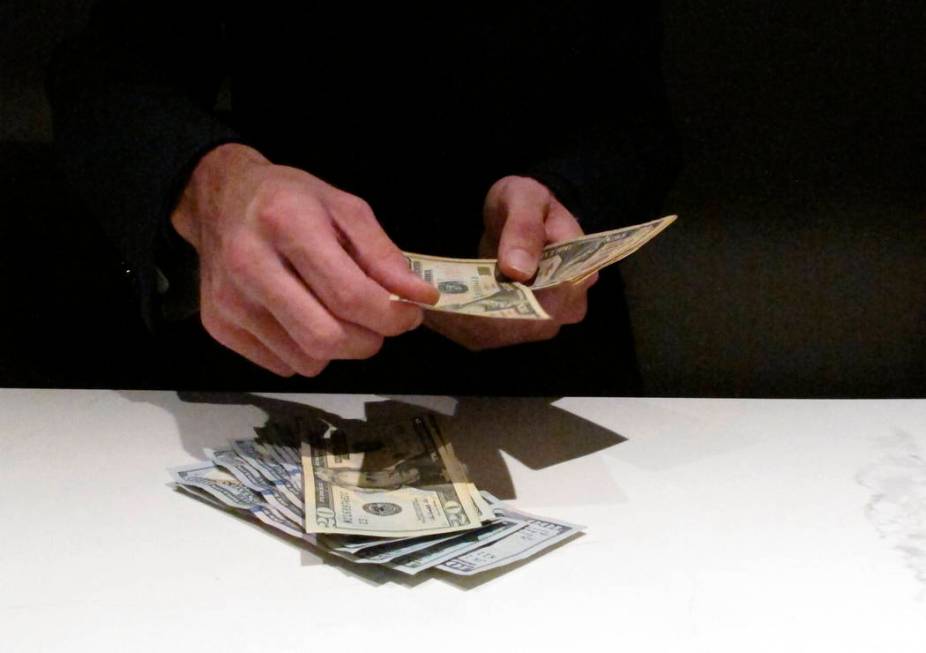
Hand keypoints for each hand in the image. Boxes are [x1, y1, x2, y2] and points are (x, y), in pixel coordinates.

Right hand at [170, 143, 437, 375]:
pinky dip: (306, 352)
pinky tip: (303, 317)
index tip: (410, 314)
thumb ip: (384, 255)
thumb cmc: (291, 201)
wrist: (221, 199)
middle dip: (368, 340)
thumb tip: (420, 296)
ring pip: (307, 361)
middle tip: (378, 322)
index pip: (349, 295)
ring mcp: (230, 301)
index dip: (391, 316)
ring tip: (336, 314)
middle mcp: (250, 266)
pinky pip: (283, 366)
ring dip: (338, 348)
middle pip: (326, 338)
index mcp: (287, 224)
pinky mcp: (219, 326)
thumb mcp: (345, 208)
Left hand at [424, 175, 596, 350]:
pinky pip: (485, 336)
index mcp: (576, 274)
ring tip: (430, 305)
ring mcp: (540, 322)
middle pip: (525, 327)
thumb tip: (519, 270)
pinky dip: (457, 325)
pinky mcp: (515, 327)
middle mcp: (564, 307)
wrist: (519, 214)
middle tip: (437, 301)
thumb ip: (525, 229)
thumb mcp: (525, 199)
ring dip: (463, 323)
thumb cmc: (527, 202)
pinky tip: (433, 311)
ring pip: (501, 335)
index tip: (471, 295)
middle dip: (481, 317)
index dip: (513, 305)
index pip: (551, 303)